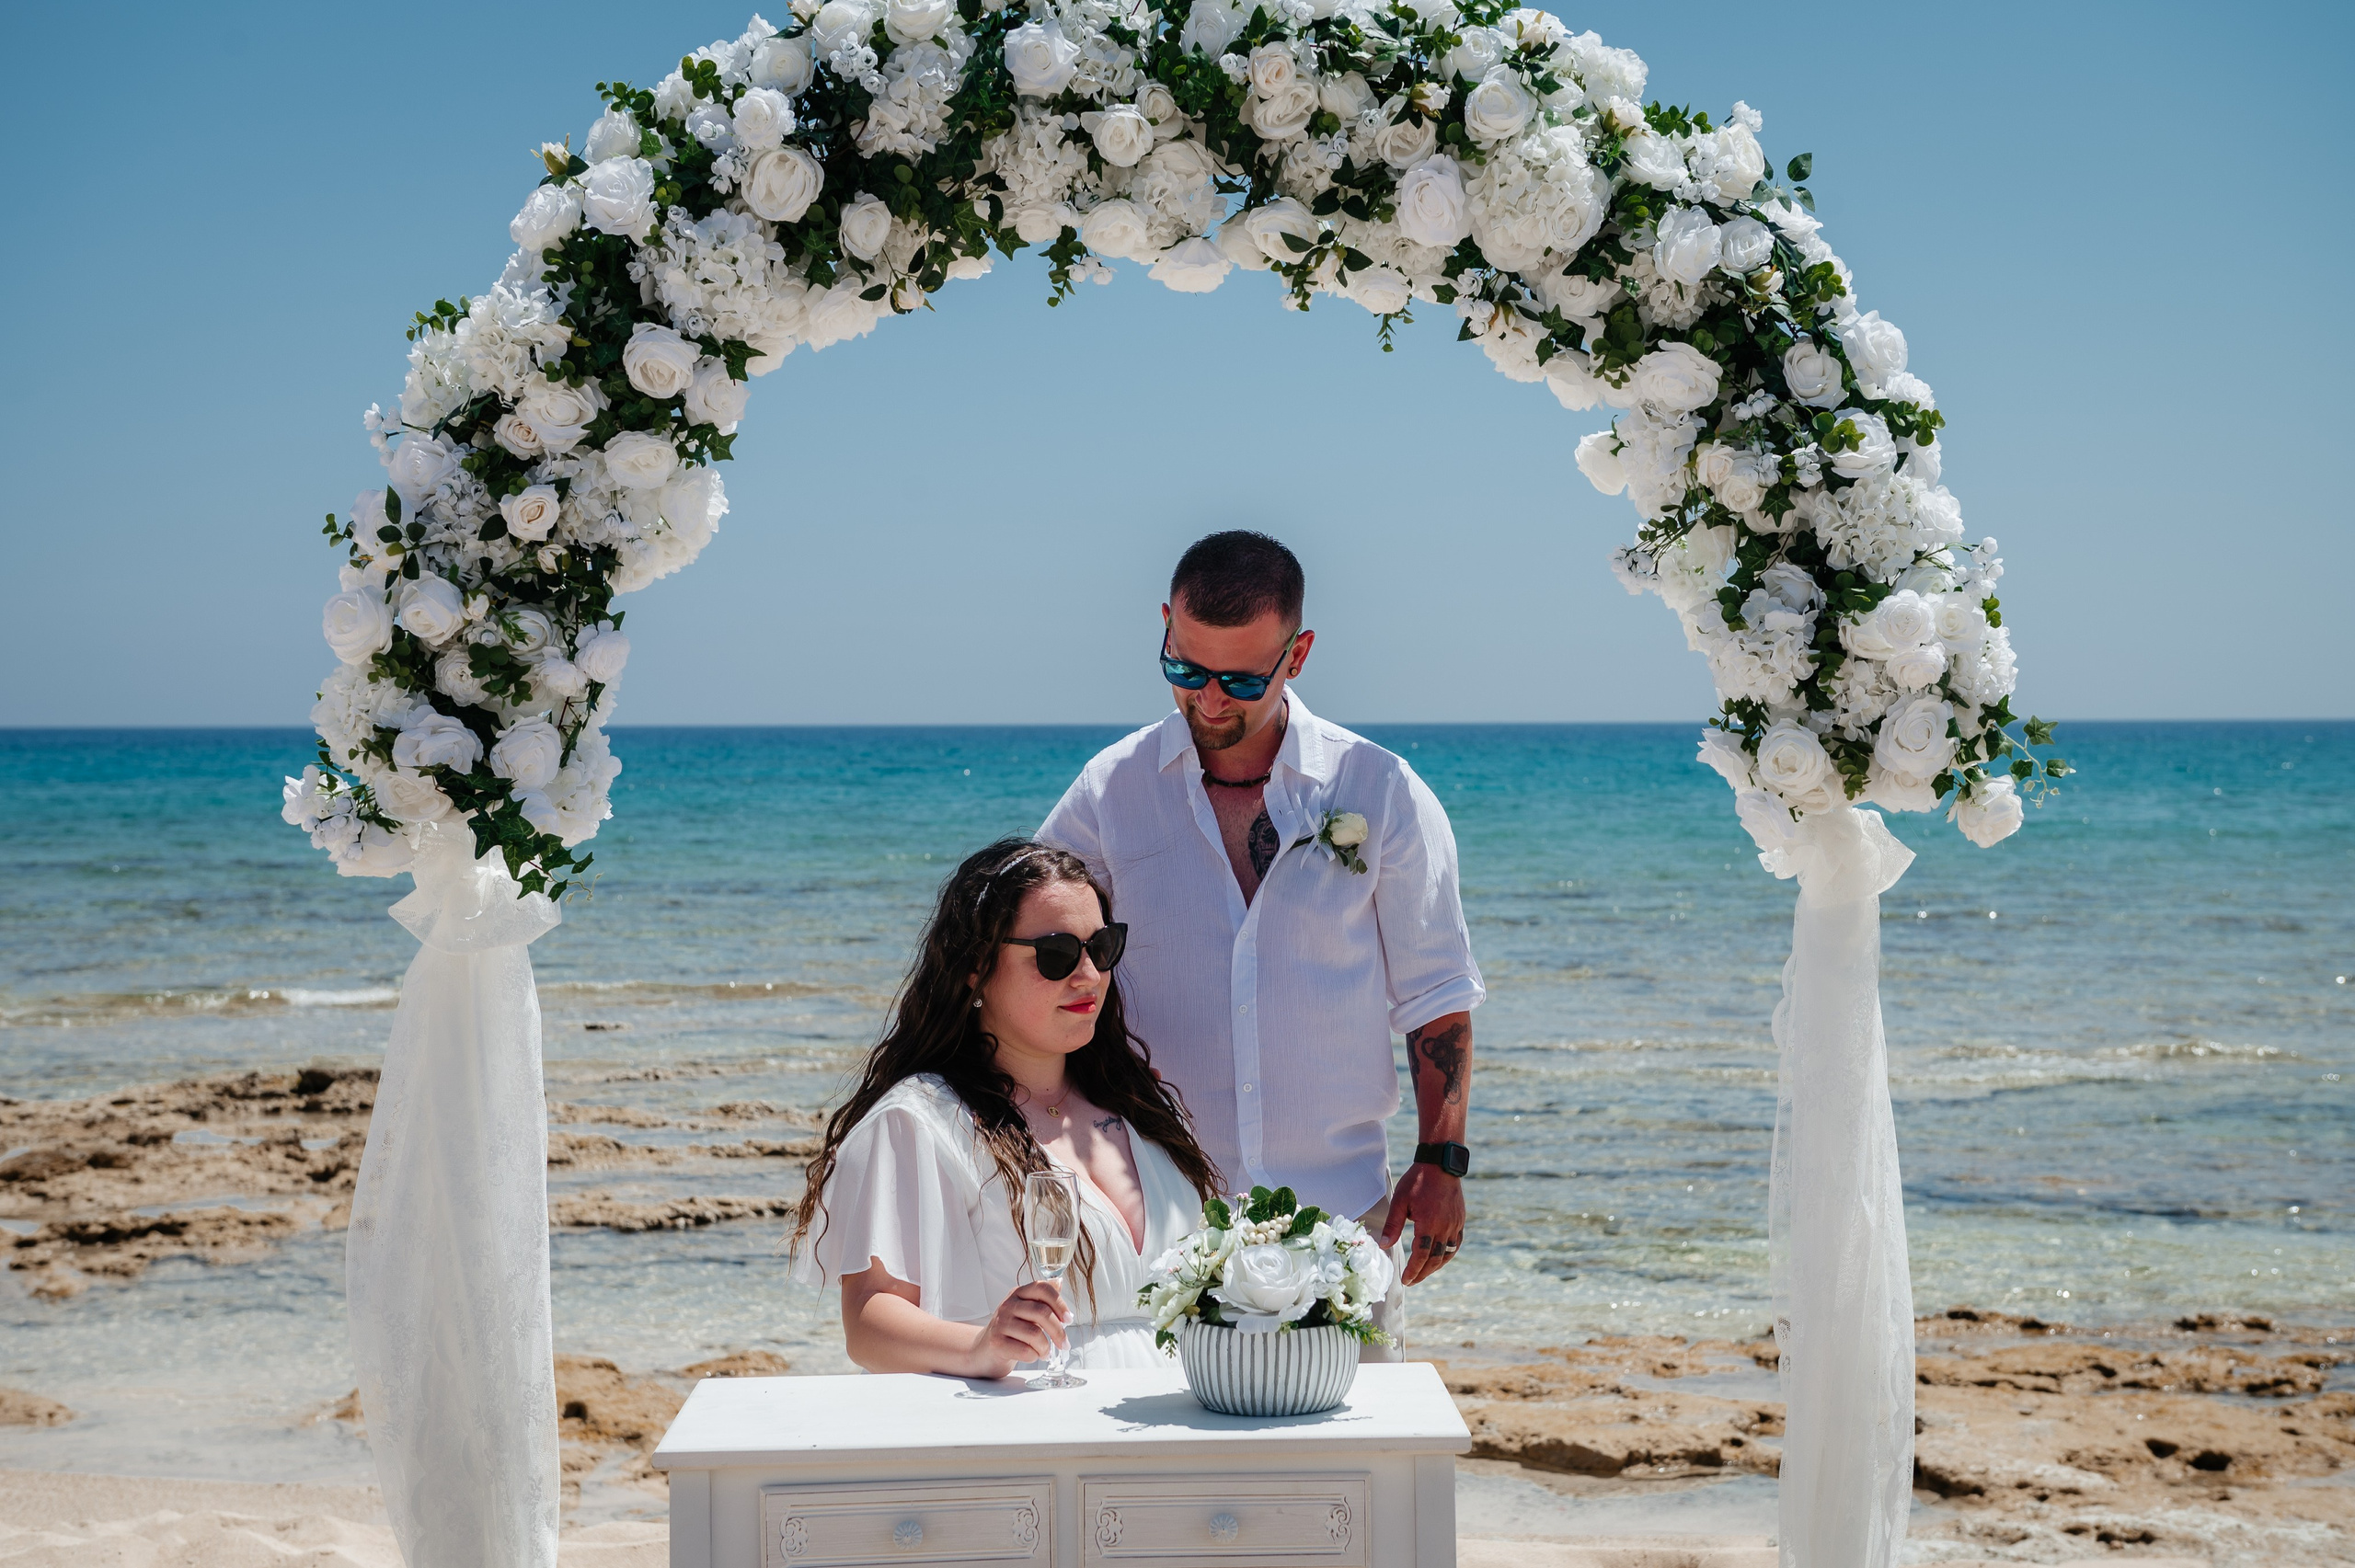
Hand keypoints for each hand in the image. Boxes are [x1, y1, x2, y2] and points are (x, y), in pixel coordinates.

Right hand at [969, 1280, 1068, 1377]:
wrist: (985, 1350)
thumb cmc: (1011, 1331)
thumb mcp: (1026, 1310)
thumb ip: (1042, 1298)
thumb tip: (1059, 1281)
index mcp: (1018, 1293)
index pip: (1042, 1288)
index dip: (1060, 1303)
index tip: (1069, 1319)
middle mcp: (1008, 1305)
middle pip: (1042, 1313)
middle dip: (1058, 1332)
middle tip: (1065, 1344)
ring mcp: (1001, 1323)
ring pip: (1035, 1334)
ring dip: (1045, 1348)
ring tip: (1045, 1352)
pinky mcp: (996, 1342)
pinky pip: (1025, 1351)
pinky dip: (1034, 1356)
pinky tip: (1032, 1356)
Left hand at [1381, 1160, 1465, 1285]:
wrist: (1440, 1164)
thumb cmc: (1417, 1181)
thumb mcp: (1400, 1201)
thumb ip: (1392, 1225)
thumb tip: (1383, 1246)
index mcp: (1429, 1224)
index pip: (1421, 1255)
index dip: (1413, 1270)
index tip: (1405, 1279)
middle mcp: (1445, 1227)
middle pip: (1435, 1259)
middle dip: (1422, 1273)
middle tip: (1411, 1281)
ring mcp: (1455, 1224)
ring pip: (1447, 1254)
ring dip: (1435, 1267)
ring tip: (1423, 1273)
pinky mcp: (1460, 1220)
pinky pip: (1456, 1244)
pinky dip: (1448, 1254)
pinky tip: (1440, 1258)